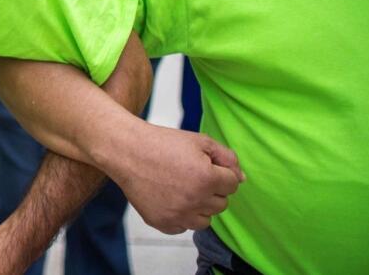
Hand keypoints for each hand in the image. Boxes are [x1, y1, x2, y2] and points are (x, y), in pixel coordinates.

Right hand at [105, 123, 243, 233]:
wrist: (126, 151)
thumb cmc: (162, 143)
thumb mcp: (199, 141)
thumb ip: (226, 158)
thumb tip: (241, 179)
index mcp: (207, 178)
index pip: (233, 185)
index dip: (220, 172)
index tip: (203, 165)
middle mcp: (195, 201)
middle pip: (221, 204)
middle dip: (212, 190)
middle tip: (191, 175)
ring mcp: (178, 215)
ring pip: (205, 220)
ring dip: (200, 206)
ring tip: (182, 189)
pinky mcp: (163, 223)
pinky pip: (183, 227)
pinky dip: (181, 216)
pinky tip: (170, 198)